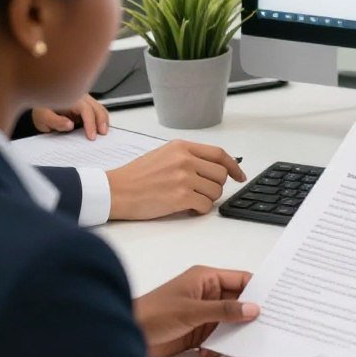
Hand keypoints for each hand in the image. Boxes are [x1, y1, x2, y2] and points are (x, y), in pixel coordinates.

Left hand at [32, 95, 108, 138]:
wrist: (39, 101)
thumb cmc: (41, 110)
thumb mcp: (42, 118)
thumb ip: (55, 122)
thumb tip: (70, 125)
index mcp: (68, 99)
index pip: (85, 109)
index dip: (90, 123)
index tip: (91, 135)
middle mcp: (78, 97)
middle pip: (96, 106)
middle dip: (101, 121)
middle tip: (102, 134)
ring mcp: (83, 99)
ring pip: (99, 107)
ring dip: (103, 119)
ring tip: (104, 131)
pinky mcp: (86, 103)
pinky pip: (97, 108)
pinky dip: (101, 117)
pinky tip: (101, 126)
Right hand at [107, 140, 243, 219]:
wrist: (116, 190)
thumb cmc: (137, 176)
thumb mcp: (164, 155)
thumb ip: (188, 157)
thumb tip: (213, 168)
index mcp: (182, 147)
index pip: (219, 154)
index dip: (233, 166)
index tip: (239, 176)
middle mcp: (185, 159)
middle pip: (221, 174)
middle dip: (216, 186)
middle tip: (203, 192)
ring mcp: (183, 177)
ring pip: (215, 191)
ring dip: (207, 199)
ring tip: (190, 199)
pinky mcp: (180, 197)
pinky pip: (205, 206)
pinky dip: (199, 210)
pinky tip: (186, 208)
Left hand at [133, 266, 258, 356]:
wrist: (125, 335)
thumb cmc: (153, 313)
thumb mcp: (192, 310)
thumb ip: (224, 310)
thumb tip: (253, 309)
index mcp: (206, 278)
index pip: (240, 279)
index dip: (257, 289)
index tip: (275, 301)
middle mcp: (206, 294)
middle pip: (237, 302)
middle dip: (248, 314)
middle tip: (266, 326)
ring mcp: (202, 314)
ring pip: (229, 322)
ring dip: (232, 333)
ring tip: (239, 343)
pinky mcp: (195, 332)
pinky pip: (217, 337)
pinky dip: (218, 346)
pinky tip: (209, 352)